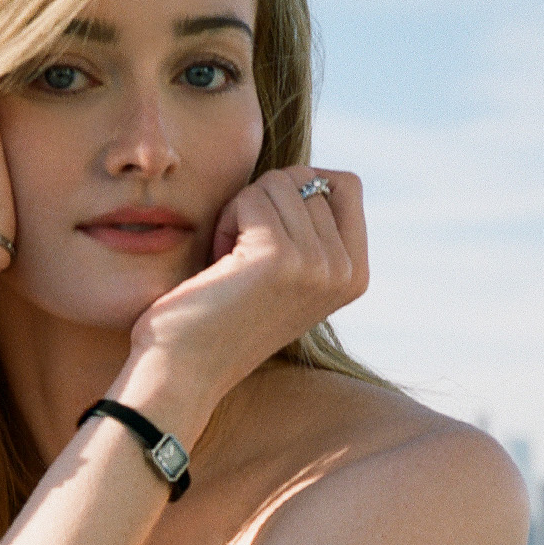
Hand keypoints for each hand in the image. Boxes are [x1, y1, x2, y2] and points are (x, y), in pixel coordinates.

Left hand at [129, 165, 368, 410]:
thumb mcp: (291, 273)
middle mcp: (346, 271)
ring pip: (277, 183)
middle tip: (242, 255)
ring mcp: (318, 264)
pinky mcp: (278, 257)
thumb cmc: (225, 315)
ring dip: (241, 212)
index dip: (297, 191)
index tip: (271, 235)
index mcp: (357, 274)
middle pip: (306, 178)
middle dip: (264, 203)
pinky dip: (224, 222)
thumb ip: (315, 232)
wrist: (186, 370)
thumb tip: (316, 174)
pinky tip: (217, 263)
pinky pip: (250, 198)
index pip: (345, 184)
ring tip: (230, 261)